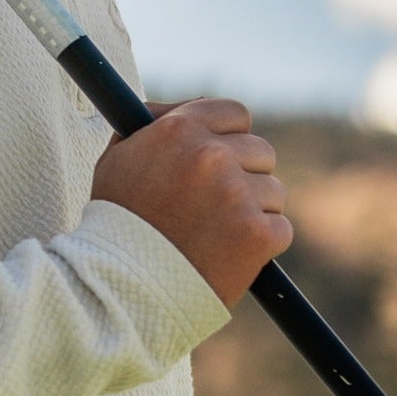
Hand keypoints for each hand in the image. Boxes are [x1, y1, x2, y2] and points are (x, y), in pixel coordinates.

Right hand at [90, 98, 292, 306]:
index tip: (224, 153)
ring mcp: (238, 194)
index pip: (234, 113)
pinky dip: (261, 242)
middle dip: (244, 174)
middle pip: (260, 151)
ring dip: (253, 209)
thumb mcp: (118, 159)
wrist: (122, 286)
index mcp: (179, 130)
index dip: (230, 134)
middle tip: (219, 201)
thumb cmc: (116, 223)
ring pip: (273, 191)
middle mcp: (212, 155)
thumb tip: (180, 110)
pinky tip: (229, 252)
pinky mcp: (258, 233)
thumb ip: (151, 127)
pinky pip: (280, 227)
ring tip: (218, 232)